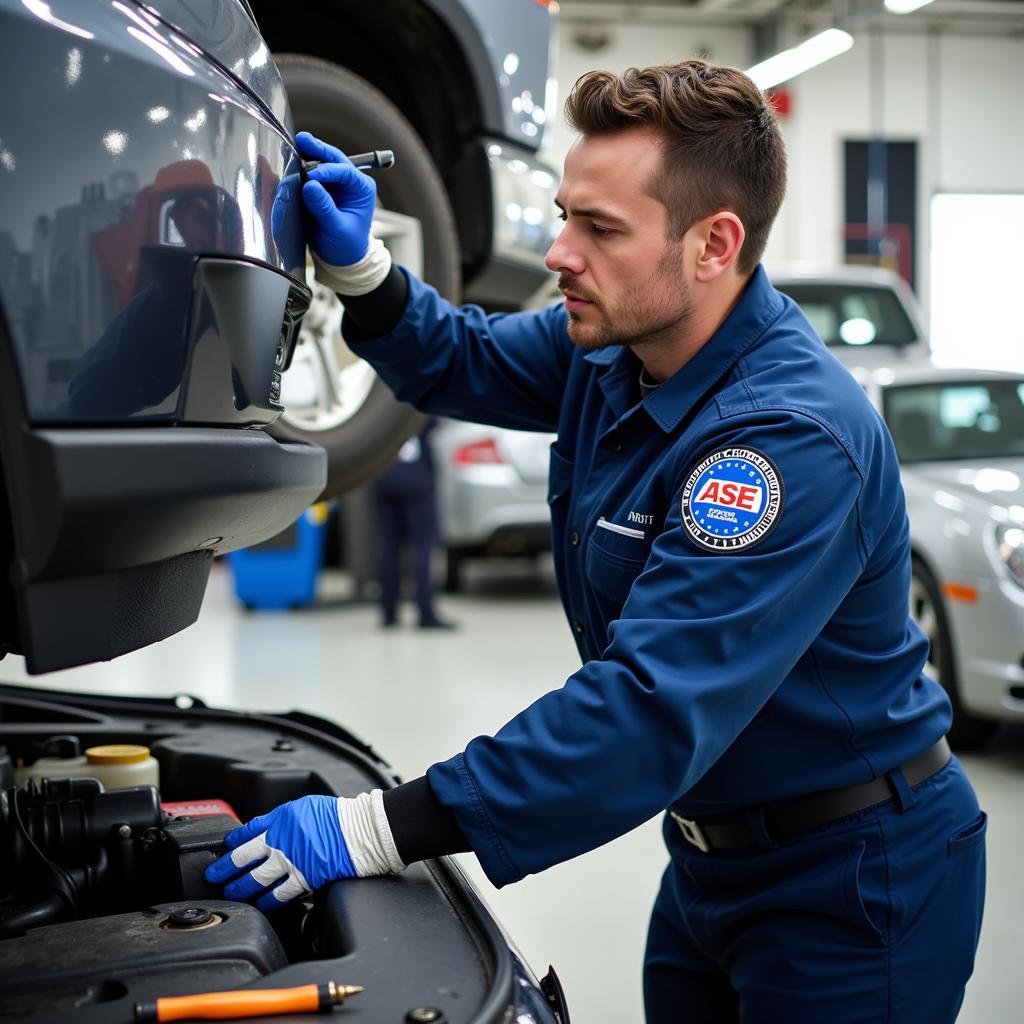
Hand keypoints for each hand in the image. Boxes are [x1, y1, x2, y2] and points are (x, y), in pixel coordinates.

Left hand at [204, 795, 356, 912]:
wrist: (360, 831)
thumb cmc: (338, 816)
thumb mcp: (305, 807)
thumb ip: (283, 820)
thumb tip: (267, 830)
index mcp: (281, 820)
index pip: (247, 831)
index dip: (233, 841)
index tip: (225, 847)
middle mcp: (281, 841)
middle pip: (244, 857)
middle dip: (225, 868)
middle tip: (214, 875)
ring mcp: (291, 862)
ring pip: (256, 879)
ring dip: (240, 887)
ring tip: (231, 891)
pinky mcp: (304, 879)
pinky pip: (279, 894)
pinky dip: (267, 901)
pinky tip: (260, 904)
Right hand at [296, 131, 376, 266]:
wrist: (340, 258)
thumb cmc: (346, 246)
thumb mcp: (337, 228)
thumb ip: (324, 207)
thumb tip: (310, 186)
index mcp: (362, 189)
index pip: (345, 171)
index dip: (327, 170)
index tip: (312, 175)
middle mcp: (350, 182)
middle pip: (334, 158)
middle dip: (317, 149)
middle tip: (302, 140)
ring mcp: (334, 183)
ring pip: (321, 162)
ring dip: (307, 155)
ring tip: (294, 145)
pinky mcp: (321, 188)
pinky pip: (310, 173)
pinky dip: (299, 167)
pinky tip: (289, 160)